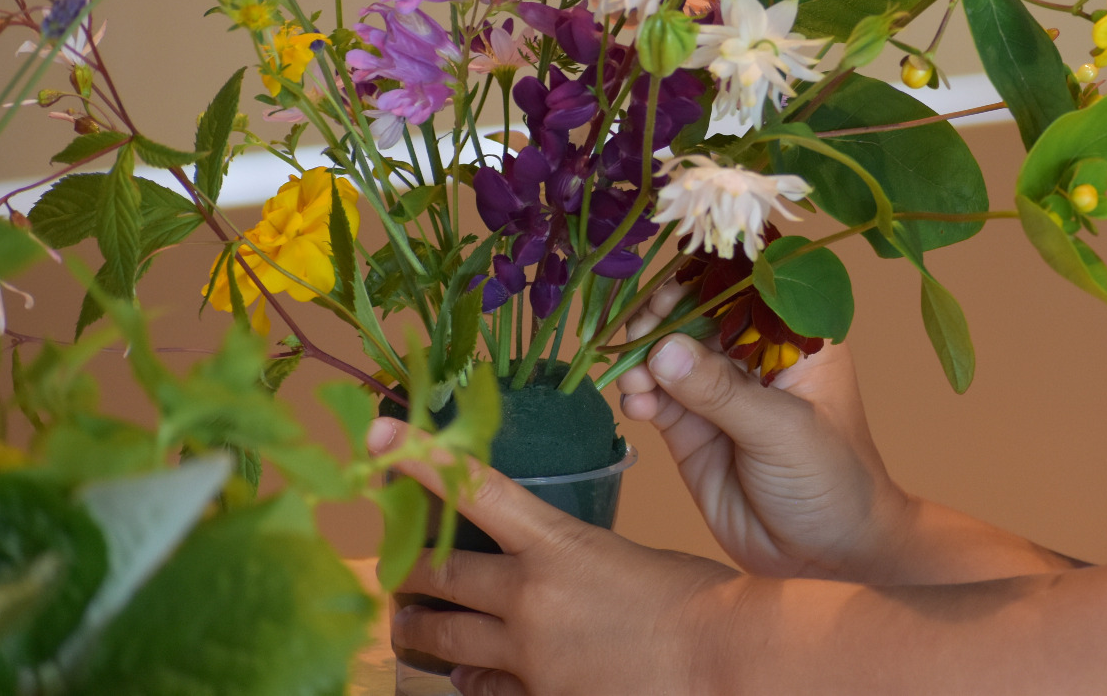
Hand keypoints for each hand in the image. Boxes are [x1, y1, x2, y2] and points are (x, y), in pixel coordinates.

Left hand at [372, 416, 740, 695]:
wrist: (724, 658)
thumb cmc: (695, 598)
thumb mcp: (626, 556)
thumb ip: (576, 559)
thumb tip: (557, 573)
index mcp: (556, 546)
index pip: (476, 491)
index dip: (421, 460)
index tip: (382, 436)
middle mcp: (530, 600)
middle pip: (439, 579)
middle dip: (408, 574)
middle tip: (394, 570)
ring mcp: (530, 658)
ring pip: (446, 641)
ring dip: (421, 631)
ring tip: (409, 627)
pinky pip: (484, 691)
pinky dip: (471, 681)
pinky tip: (466, 678)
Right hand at [613, 281, 913, 580]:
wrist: (827, 558)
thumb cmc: (832, 482)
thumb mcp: (784, 432)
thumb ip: (722, 393)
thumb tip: (663, 349)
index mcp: (797, 337)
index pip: (746, 286)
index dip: (705, 280)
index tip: (670, 288)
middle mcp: (754, 355)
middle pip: (697, 313)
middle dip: (662, 318)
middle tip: (640, 335)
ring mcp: (719, 391)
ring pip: (668, 353)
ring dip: (643, 358)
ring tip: (637, 381)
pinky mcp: (691, 428)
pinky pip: (655, 396)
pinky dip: (639, 394)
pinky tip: (637, 405)